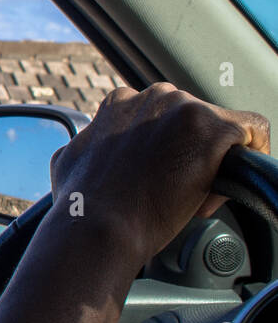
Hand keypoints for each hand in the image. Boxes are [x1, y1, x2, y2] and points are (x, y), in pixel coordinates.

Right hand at [49, 83, 269, 266]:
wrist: (99, 225)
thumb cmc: (81, 205)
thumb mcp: (68, 160)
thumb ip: (87, 144)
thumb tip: (85, 148)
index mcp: (120, 101)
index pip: (161, 115)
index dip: (166, 148)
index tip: (161, 176)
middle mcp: (154, 97)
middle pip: (193, 119)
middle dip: (191, 152)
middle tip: (178, 190)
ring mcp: (185, 109)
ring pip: (222, 128)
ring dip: (215, 159)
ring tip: (194, 196)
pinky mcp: (214, 128)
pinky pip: (254, 133)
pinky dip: (248, 159)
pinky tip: (225, 185)